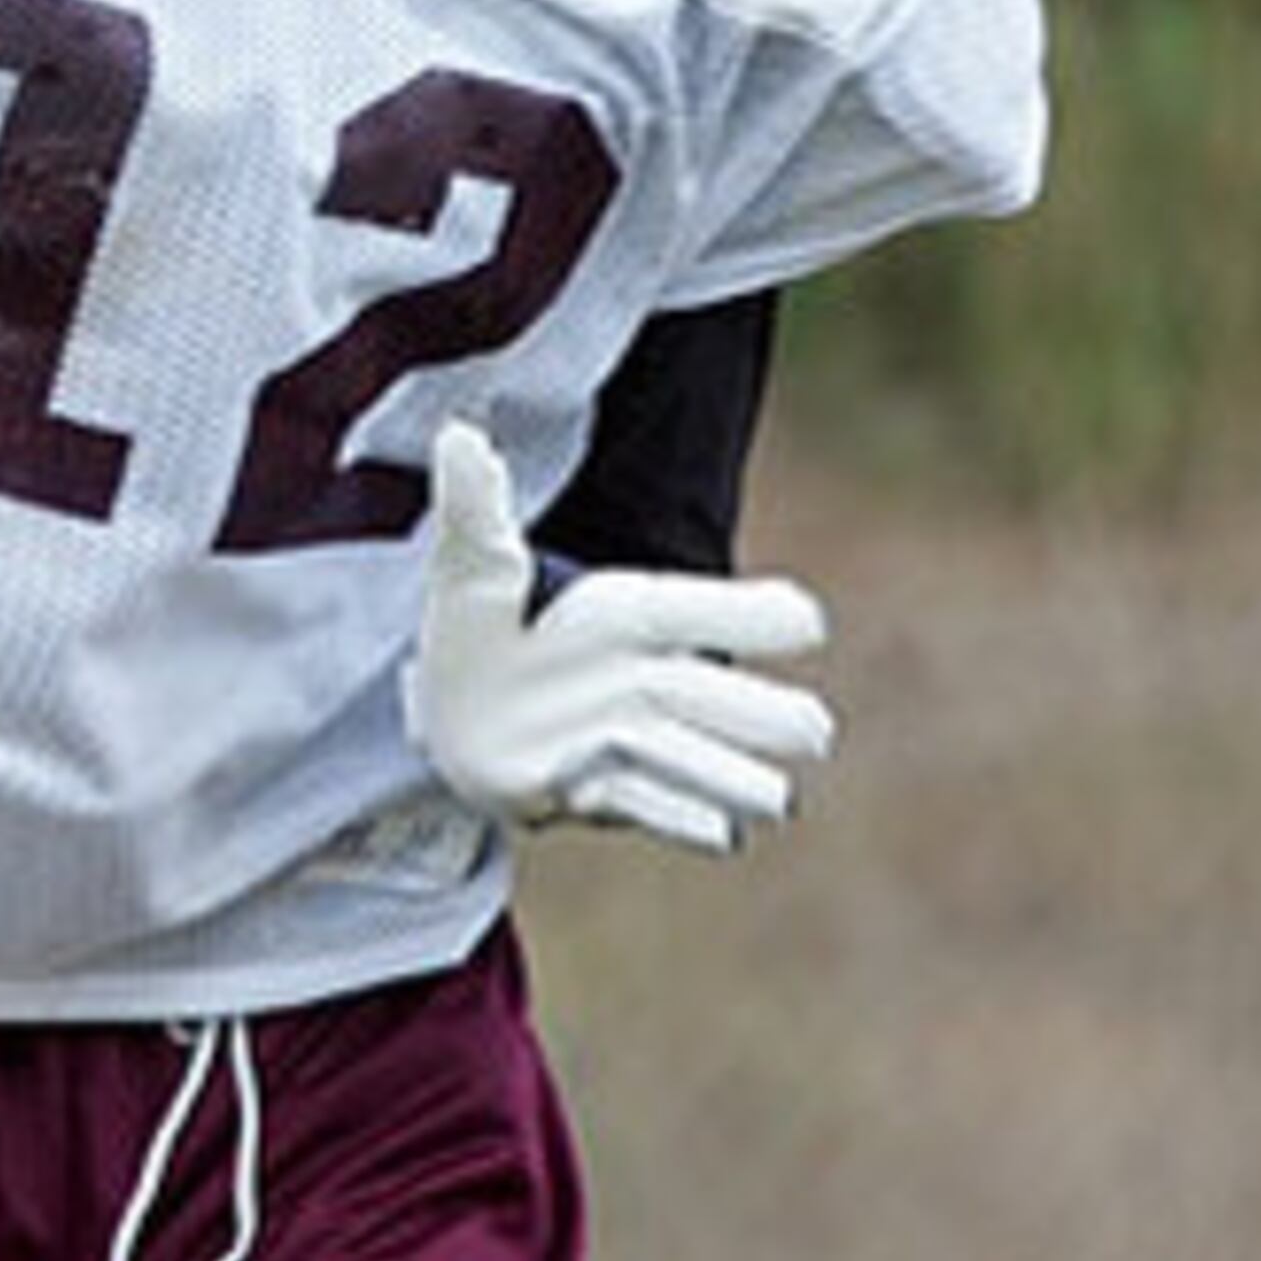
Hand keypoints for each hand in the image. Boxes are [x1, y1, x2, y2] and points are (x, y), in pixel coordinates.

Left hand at [403, 417, 836, 856]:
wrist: (456, 718)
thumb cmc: (484, 627)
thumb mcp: (468, 566)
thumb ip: (474, 510)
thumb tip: (460, 434)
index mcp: (633, 615)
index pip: (715, 612)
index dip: (758, 616)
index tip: (803, 620)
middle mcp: (659, 686)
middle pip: (754, 710)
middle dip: (762, 715)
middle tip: (784, 723)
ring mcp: (649, 750)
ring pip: (734, 777)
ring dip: (722, 775)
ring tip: (719, 774)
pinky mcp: (623, 805)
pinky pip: (688, 827)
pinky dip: (682, 819)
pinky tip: (689, 816)